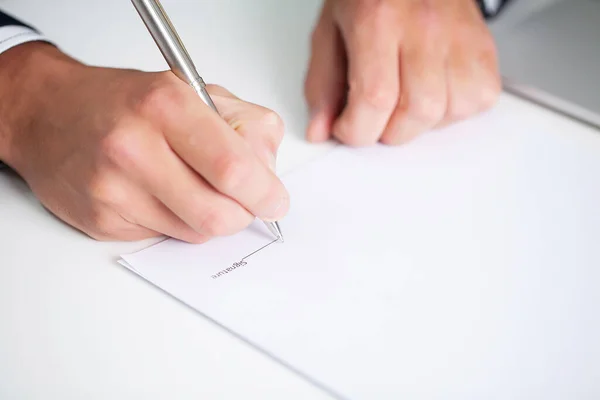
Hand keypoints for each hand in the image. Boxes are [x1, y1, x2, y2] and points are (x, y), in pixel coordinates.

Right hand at [0, 43, 288, 242]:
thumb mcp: (195, 91)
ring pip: (195, 233)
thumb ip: (246, 126)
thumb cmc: (126, 102)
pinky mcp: (102, 222)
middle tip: (243, 202)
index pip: (233, 168)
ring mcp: (114, 190)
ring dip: (209, 217)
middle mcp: (134, 149)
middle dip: (243, 214)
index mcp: (165, 106)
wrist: (50, 113)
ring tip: (192, 186)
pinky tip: (159, 194)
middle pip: (218, 215)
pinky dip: (176, 222)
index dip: (264, 193)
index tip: (275, 200)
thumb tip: (268, 174)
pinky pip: (165, 238)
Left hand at [305, 0, 500, 145]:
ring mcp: (460, 34)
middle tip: (375, 119)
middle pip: (417, 111)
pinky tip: (433, 94)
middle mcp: (424, 25)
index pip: (375, 97)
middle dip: (389, 132)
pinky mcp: (483, 45)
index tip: (347, 130)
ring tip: (404, 103)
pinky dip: (455, 111)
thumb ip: (322, 84)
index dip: (358, 130)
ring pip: (451, 110)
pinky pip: (479, 99)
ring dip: (422, 124)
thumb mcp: (330, 30)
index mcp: (378, 18)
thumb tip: (320, 130)